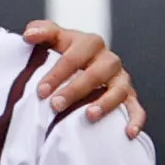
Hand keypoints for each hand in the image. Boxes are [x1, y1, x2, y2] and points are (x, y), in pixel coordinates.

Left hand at [19, 20, 144, 134]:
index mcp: (89, 44)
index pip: (74, 56)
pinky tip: (128, 133)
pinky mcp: (128, 95)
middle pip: (97, 73)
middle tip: (55, 105)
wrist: (82, 64)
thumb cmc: (64, 53)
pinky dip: (134, 119)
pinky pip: (135, 107)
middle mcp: (108, 60)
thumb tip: (29, 34)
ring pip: (118, 89)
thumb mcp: (53, 39)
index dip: (57, 74)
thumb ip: (42, 31)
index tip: (41, 91)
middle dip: (76, 90)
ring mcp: (120, 78)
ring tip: (89, 116)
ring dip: (105, 103)